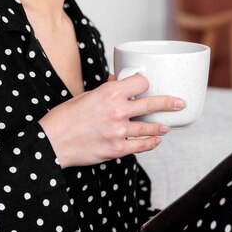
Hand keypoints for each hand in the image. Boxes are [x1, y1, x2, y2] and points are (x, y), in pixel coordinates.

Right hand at [38, 74, 184, 167]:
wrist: (52, 142)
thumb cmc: (64, 118)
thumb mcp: (84, 96)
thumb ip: (104, 90)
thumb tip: (115, 82)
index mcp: (109, 93)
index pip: (140, 83)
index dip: (144, 83)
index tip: (147, 85)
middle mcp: (117, 110)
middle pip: (151, 104)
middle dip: (169, 103)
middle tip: (179, 103)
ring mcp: (119, 131)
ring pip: (149, 127)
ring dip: (160, 126)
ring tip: (166, 126)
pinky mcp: (117, 149)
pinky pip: (141, 145)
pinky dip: (151, 143)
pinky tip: (156, 141)